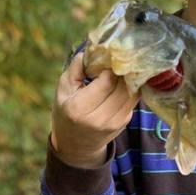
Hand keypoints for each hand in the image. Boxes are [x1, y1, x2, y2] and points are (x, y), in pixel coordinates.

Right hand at [51, 52, 138, 167]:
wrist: (76, 145)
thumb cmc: (67, 112)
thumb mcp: (63, 91)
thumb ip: (76, 69)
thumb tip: (91, 49)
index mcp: (79, 109)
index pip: (106, 82)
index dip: (110, 67)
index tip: (108, 57)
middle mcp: (99, 118)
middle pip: (121, 86)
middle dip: (122, 70)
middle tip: (119, 59)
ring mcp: (114, 122)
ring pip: (131, 93)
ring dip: (129, 78)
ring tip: (122, 68)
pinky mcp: (124, 122)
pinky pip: (132, 99)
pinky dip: (130, 87)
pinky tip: (123, 81)